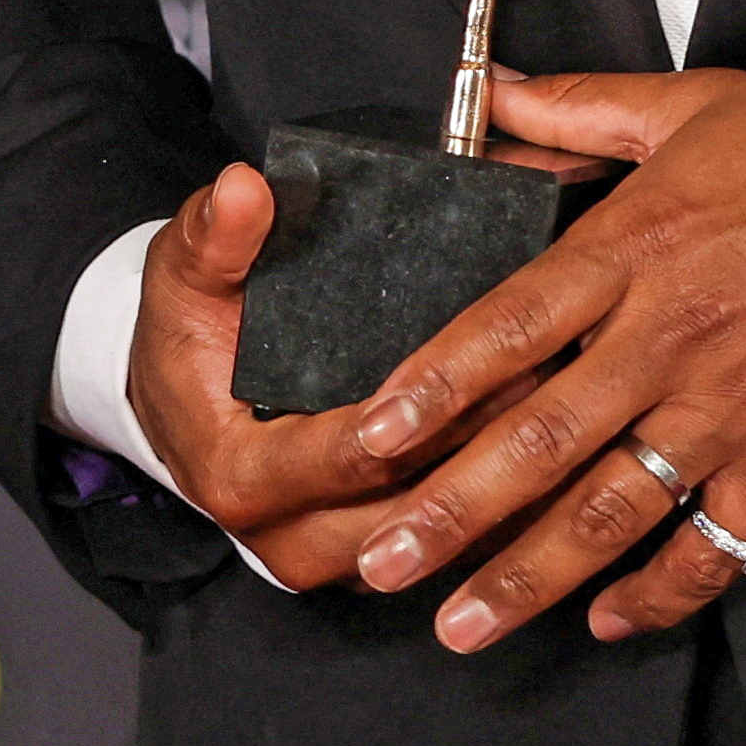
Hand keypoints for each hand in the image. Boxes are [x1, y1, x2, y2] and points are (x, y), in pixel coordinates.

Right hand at [125, 163, 526, 590]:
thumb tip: (246, 189)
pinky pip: (445, 545)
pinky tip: (556, 457)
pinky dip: (499, 508)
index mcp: (241, 477)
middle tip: (559, 379)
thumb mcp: (186, 273)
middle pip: (407, 505)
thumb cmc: (187, 334)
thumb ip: (216, 235)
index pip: (347, 455)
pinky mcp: (368, 556)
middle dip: (483, 449)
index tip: (490, 362)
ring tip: (569, 413)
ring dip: (504, 485)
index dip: (419, 416)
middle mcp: (285, 535)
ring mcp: (330, 556)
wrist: (175, 401)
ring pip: (436, 537)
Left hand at [343, 65, 745, 650]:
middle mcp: (670, 340)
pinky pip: (713, 546)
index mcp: (640, 246)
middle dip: (450, 512)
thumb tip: (501, 98)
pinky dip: (659, 593)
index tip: (369, 436)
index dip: (433, 386)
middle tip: (381, 562)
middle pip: (539, 439)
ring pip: (609, 512)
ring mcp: (730, 411)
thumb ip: (587, 111)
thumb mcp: (700, 106)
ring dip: (529, 577)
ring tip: (462, 627)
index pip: (510, 325)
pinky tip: (610, 619)